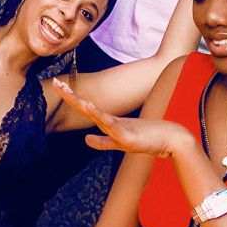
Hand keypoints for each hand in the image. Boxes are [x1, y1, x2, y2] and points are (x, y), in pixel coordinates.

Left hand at [52, 77, 195, 156]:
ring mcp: (119, 127)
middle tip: (55, 82)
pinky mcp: (128, 135)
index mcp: (108, 122)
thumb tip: (85, 140)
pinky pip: (111, 124)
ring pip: (95, 113)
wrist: (171, 139)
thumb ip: (102, 142)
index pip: (85, 108)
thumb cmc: (148, 139)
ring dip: (80, 103)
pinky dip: (100, 116)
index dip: (71, 98)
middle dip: (69, 95)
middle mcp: (111, 121)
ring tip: (66, 92)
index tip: (58, 86)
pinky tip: (90, 108)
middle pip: (85, 107)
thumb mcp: (120, 144)